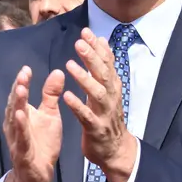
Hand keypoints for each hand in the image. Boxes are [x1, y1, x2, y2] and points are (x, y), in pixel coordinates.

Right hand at [2, 65, 64, 181]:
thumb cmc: (42, 142)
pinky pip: (21, 139)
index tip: (27, 69)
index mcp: (22, 114)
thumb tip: (58, 71)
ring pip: (15, 120)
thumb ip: (51, 95)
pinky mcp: (23, 152)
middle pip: (15, 104)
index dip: (22, 82)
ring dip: (17, 105)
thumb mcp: (50, 115)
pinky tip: (20, 117)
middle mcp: (15, 124)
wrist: (39, 174)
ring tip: (20, 90)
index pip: (20, 95)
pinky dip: (20, 128)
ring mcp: (17, 138)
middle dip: (18, 90)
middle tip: (22, 75)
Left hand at [63, 28, 135, 181]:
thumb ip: (103, 66)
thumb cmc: (107, 116)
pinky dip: (78, 105)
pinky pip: (86, 116)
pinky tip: (66, 96)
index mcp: (112, 87)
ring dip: (84, 79)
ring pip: (97, 94)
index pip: (107, 63)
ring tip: (69, 65)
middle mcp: (111, 97)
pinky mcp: (96, 128)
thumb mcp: (107, 89)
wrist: (115, 150)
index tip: (86, 32)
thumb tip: (102, 40)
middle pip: (103, 74)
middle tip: (79, 43)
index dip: (97, 47)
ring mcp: (105, 113)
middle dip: (92, 58)